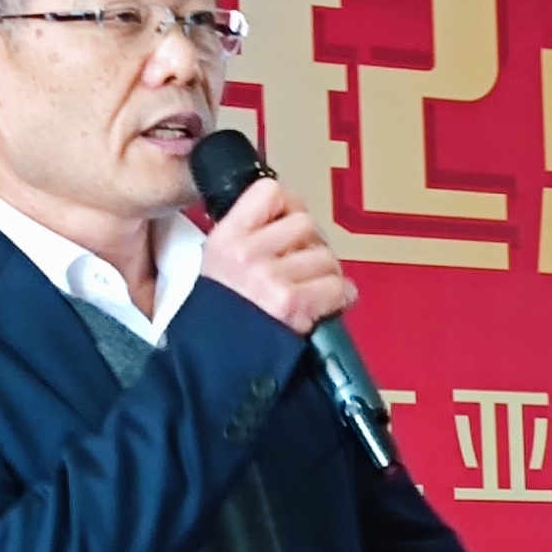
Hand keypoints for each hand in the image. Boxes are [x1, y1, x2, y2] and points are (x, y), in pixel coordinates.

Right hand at [200, 181, 357, 336]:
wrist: (212, 359)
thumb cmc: (219, 316)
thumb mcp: (217, 261)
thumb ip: (250, 235)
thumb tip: (291, 219)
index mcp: (227, 237)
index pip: (270, 192)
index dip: (288, 205)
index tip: (289, 222)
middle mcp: (248, 253)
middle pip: (306, 223)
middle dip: (313, 244)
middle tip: (306, 262)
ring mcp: (270, 278)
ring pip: (326, 256)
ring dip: (327, 273)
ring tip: (313, 288)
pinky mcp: (292, 304)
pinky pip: (337, 286)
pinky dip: (340, 297)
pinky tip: (327, 303)